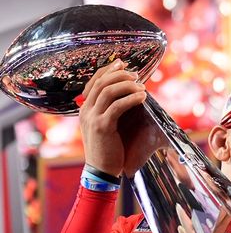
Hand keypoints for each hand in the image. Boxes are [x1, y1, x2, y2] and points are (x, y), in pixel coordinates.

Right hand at [78, 59, 148, 176]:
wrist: (101, 170)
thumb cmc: (108, 148)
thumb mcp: (106, 126)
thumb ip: (111, 110)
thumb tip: (128, 95)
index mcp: (85, 108)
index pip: (94, 81)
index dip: (108, 70)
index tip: (122, 63)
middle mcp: (86, 110)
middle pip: (101, 83)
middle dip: (120, 75)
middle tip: (136, 75)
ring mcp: (92, 118)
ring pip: (108, 91)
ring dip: (128, 85)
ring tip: (142, 87)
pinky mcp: (103, 127)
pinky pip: (117, 106)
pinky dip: (131, 99)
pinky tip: (142, 97)